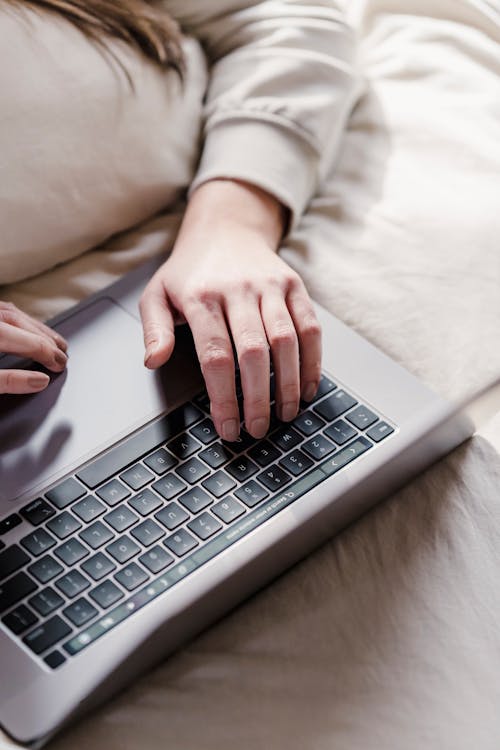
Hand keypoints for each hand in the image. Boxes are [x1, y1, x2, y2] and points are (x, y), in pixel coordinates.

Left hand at [0, 302, 67, 393]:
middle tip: (63, 354)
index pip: (31, 343)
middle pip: (26, 325)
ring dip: (36, 327)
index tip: (60, 366)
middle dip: (49, 340)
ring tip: (52, 339)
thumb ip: (9, 381)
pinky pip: (4, 310)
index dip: (49, 356)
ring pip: (15, 313)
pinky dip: (20, 319)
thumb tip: (40, 381)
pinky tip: (25, 325)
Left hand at [140, 180, 320, 440]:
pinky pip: (310, 327)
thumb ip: (154, 329)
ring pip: (286, 340)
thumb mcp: (157, 293)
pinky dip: (312, 361)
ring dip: (289, 384)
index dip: (224, 396)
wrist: (226, 228)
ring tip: (285, 415)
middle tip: (257, 429)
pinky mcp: (294, 285)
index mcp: (200, 296)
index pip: (215, 354)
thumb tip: (154, 361)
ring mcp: (270, 286)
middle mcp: (238, 290)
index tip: (228, 426)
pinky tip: (307, 388)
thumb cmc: (190, 271)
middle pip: (253, 351)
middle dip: (258, 397)